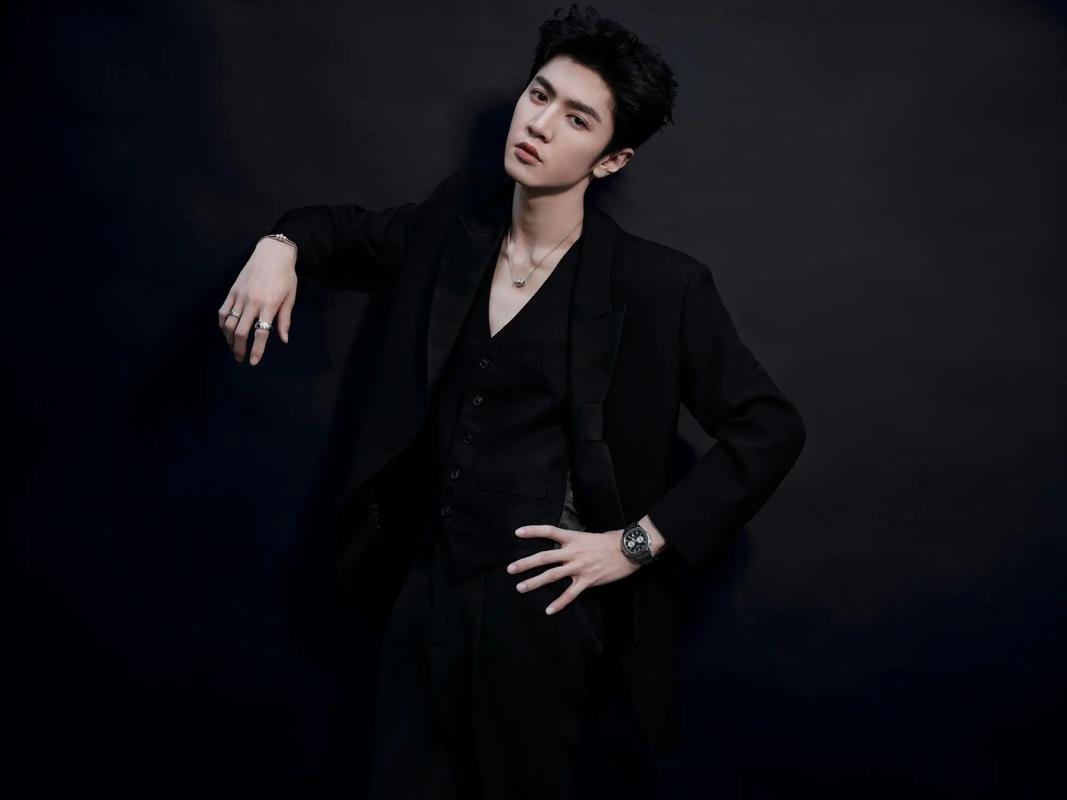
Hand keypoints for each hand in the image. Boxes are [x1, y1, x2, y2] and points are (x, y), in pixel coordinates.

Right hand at [218, 237, 298, 364]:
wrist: (272, 253)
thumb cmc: (285, 276)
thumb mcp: (290, 297)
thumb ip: (284, 320)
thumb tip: (283, 339)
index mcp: (269, 304)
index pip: (261, 332)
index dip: (257, 349)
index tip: (254, 361)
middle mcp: (252, 301)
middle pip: (240, 331)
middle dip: (239, 348)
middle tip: (241, 358)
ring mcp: (240, 296)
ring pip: (228, 323)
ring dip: (229, 339)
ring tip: (233, 347)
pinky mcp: (232, 291)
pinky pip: (223, 311)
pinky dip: (222, 324)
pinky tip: (226, 331)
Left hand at [506, 525, 638, 614]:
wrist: (629, 549)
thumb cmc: (611, 541)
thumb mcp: (589, 536)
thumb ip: (574, 542)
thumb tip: (564, 546)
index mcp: (574, 538)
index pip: (550, 531)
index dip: (533, 531)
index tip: (517, 533)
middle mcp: (573, 552)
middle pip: (544, 557)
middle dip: (525, 563)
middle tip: (510, 569)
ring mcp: (580, 567)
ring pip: (552, 575)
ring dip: (534, 582)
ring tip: (520, 587)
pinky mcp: (588, 580)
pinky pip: (570, 594)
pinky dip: (559, 603)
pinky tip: (549, 610)